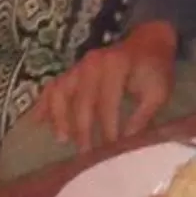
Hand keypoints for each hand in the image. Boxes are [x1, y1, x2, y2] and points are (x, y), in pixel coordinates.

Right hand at [31, 21, 179, 151]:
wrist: (148, 41)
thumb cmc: (154, 69)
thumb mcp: (158, 92)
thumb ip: (143, 116)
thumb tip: (127, 143)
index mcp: (115, 66)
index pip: (107, 103)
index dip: (107, 128)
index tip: (109, 150)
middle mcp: (92, 63)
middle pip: (81, 101)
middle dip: (82, 130)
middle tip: (85, 154)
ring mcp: (79, 66)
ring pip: (60, 92)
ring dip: (59, 118)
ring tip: (62, 140)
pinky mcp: (72, 70)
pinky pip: (53, 87)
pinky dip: (44, 104)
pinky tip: (37, 122)